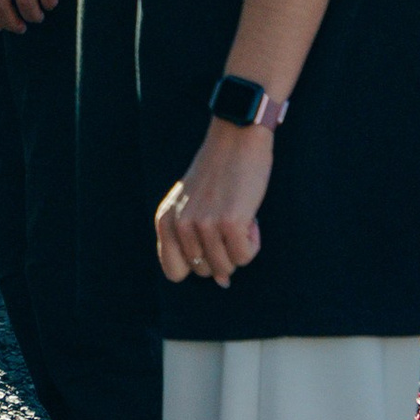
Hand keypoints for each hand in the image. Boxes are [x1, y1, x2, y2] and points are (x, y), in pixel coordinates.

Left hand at [155, 121, 272, 286]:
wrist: (236, 138)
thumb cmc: (218, 173)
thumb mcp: (192, 204)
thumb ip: (196, 241)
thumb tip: (222, 281)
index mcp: (165, 220)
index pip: (173, 272)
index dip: (196, 265)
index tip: (209, 243)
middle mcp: (180, 224)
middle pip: (204, 271)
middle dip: (221, 253)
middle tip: (226, 220)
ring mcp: (203, 225)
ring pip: (227, 267)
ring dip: (239, 246)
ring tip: (237, 214)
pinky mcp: (229, 223)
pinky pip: (245, 256)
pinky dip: (253, 241)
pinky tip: (249, 216)